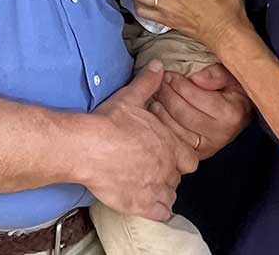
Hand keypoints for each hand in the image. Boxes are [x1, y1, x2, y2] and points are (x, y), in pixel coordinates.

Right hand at [81, 61, 198, 220]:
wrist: (88, 147)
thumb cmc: (110, 122)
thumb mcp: (131, 98)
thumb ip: (148, 83)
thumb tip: (158, 65)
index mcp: (170, 144)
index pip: (190, 158)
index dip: (179, 157)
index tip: (166, 155)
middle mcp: (168, 168)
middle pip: (178, 177)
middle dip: (168, 173)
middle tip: (151, 168)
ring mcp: (156, 189)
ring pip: (170, 196)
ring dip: (161, 191)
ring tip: (144, 184)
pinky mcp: (142, 205)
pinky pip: (160, 214)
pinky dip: (155, 211)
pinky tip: (144, 202)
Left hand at [155, 65, 253, 159]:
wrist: (240, 114)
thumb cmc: (232, 92)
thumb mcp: (230, 77)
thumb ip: (215, 74)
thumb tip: (195, 78)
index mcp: (230, 114)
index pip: (195, 97)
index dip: (178, 84)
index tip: (168, 74)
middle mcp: (220, 134)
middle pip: (183, 113)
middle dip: (167, 95)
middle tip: (158, 82)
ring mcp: (209, 147)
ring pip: (176, 129)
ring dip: (161, 110)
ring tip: (155, 95)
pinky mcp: (198, 154)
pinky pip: (175, 140)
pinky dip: (163, 125)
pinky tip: (157, 112)